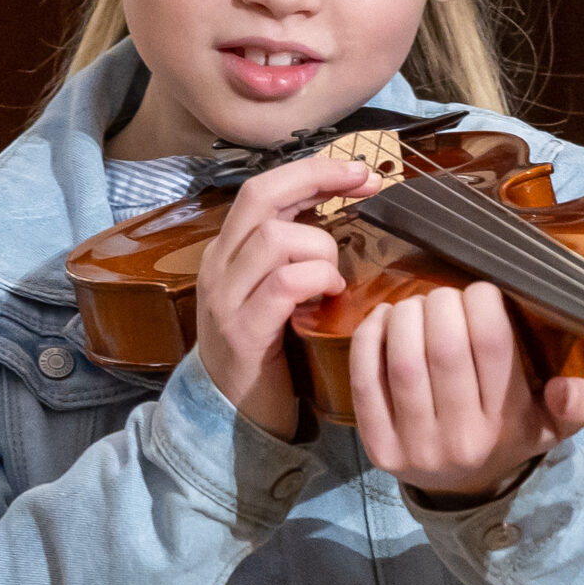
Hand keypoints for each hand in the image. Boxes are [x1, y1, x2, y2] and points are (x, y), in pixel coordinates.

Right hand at [193, 156, 379, 435]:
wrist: (230, 414)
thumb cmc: (268, 348)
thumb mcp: (275, 289)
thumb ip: (295, 252)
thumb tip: (344, 208)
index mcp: (228, 250)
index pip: (264, 188)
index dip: (313, 170)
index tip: (361, 171)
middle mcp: (219, 265)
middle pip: (262, 195)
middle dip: (317, 180)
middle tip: (364, 185)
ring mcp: (225, 298)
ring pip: (276, 238)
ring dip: (322, 250)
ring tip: (334, 278)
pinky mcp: (242, 332)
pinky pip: (283, 284)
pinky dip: (316, 281)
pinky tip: (330, 296)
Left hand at [348, 281, 583, 497]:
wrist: (464, 488)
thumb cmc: (509, 435)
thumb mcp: (554, 424)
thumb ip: (580, 405)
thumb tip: (573, 390)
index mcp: (507, 425)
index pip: (492, 346)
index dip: (482, 301)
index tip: (481, 291)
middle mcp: (461, 439)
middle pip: (444, 348)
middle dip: (441, 303)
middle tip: (444, 295)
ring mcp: (415, 447)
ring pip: (403, 361)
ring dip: (406, 316)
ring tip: (416, 305)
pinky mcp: (378, 448)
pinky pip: (366, 382)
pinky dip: (369, 340)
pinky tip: (384, 318)